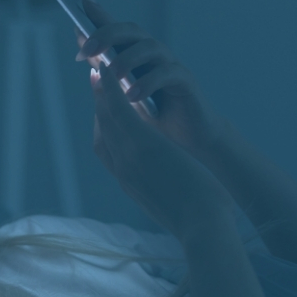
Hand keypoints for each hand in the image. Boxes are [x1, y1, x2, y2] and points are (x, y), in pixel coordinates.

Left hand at [76, 0, 227, 161]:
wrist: (185, 141)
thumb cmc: (151, 117)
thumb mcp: (121, 96)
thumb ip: (105, 72)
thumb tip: (83, 51)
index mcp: (134, 56)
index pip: (115, 29)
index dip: (99, 14)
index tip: (80, 1)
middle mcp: (152, 54)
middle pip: (132, 31)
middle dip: (106, 35)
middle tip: (87, 51)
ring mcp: (170, 65)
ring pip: (151, 47)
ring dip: (128, 59)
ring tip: (113, 77)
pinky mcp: (186, 82)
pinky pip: (168, 73)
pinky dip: (148, 83)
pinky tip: (132, 97)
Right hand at [90, 63, 233, 240]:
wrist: (202, 228)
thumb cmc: (196, 220)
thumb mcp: (171, 203)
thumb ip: (161, 188)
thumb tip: (170, 182)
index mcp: (129, 182)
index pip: (107, 149)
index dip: (102, 123)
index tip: (102, 107)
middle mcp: (122, 169)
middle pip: (102, 129)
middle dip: (97, 102)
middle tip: (95, 78)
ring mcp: (129, 157)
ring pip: (106, 117)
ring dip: (100, 90)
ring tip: (99, 67)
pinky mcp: (143, 146)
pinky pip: (120, 111)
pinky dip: (110, 89)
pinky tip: (109, 71)